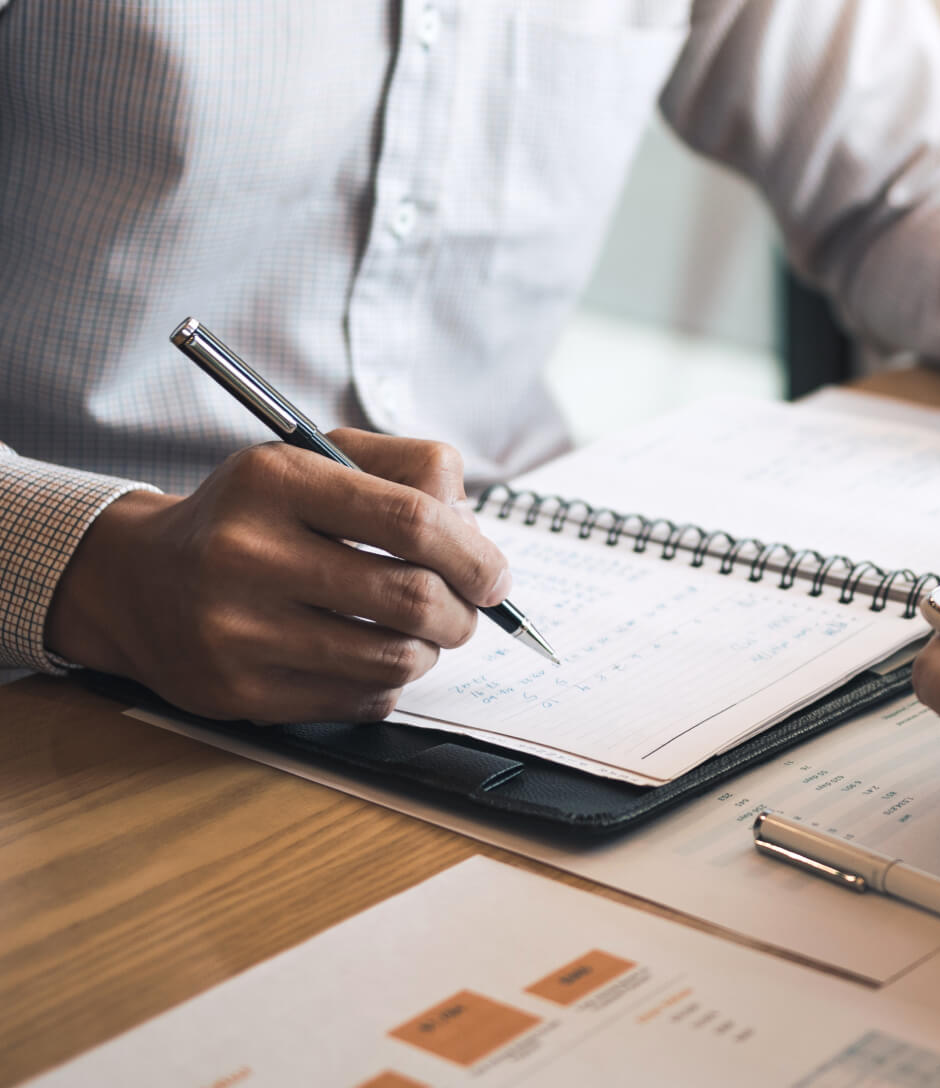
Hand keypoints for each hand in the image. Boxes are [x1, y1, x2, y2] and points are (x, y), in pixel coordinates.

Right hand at [44, 431, 510, 722]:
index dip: (474, 554)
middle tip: (467, 611)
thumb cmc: (253, 515)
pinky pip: (362, 701)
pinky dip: (387, 682)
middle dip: (464, 612)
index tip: (496, 577)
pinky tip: (365, 657)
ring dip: (430, 649)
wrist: (141, 580)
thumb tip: (476, 531)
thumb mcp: (316, 459)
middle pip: (412, 598)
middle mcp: (249, 554)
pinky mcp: (240, 694)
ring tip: (417, 630)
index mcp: (276, 481)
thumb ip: (407, 469)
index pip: (412, 520)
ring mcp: (239, 632)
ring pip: (396, 659)